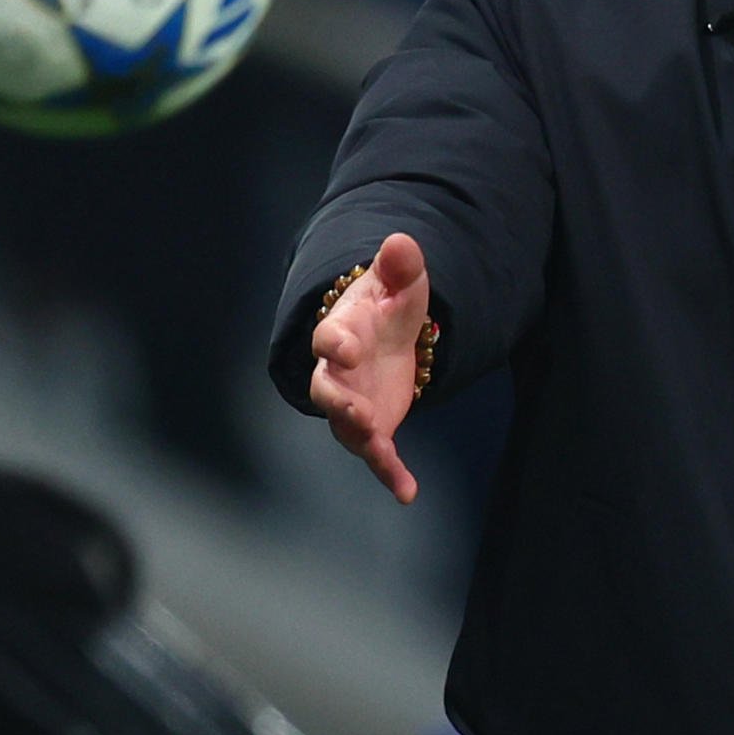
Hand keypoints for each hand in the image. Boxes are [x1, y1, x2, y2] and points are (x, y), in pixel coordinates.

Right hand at [308, 232, 434, 502]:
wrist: (386, 336)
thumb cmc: (386, 307)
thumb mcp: (400, 284)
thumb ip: (401, 267)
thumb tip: (402, 241)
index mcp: (341, 332)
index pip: (328, 336)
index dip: (334, 342)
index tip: (344, 346)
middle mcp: (338, 373)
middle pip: (326, 389)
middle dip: (337, 401)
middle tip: (355, 412)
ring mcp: (352, 403)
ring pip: (345, 425)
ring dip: (360, 437)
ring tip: (381, 451)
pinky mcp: (373, 427)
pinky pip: (377, 454)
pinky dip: (389, 473)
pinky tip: (407, 492)